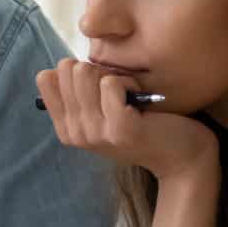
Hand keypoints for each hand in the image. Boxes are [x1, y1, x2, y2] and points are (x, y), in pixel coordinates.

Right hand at [34, 58, 218, 181]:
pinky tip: (141, 99)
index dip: (75, 71)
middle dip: (96, 69)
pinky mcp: (119, 129)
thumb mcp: (102, 114)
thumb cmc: (145, 126)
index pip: (46, 78)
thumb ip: (78, 96)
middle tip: (119, 91)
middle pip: (67, 69)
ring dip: (113, 74)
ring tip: (131, 95)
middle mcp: (75, 133)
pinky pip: (111, 82)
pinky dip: (129, 82)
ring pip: (85, 72)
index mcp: (66, 128)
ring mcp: (95, 133)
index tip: (98, 88)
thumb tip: (53, 70)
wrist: (181, 157)